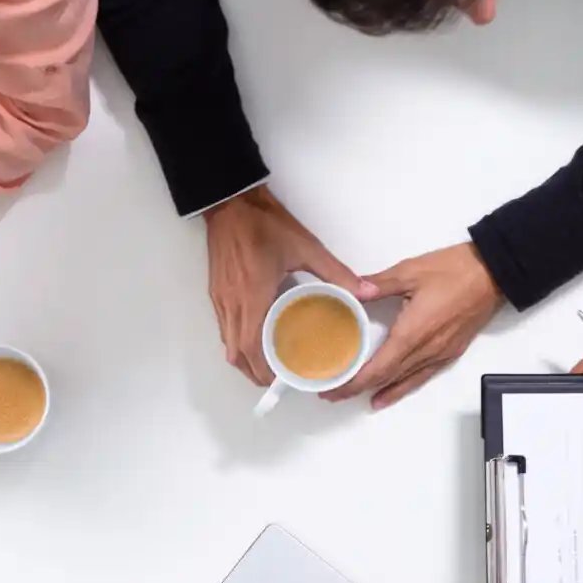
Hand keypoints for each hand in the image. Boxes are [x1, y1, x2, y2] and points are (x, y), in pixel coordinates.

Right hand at [203, 187, 362, 385]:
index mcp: (253, 296)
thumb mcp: (305, 247)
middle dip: (254, 371)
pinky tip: (254, 336)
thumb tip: (366, 290)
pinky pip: (223, 326)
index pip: (252, 347)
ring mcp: (220, 297)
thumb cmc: (263, 223)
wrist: (230, 201)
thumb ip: (336, 273)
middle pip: (236, 352)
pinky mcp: (216, 290)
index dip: (264, 370)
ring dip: (244, 358)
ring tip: (267, 364)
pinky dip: (236, 340)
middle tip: (277, 379)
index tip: (281, 381)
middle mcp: (233, 302)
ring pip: (227, 342)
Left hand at [331, 241, 501, 407]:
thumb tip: (353, 290)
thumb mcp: (410, 271)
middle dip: (360, 389)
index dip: (354, 382)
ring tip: (362, 400)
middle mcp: (427, 349)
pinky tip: (395, 390)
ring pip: (406, 380)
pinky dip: (405, 386)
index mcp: (413, 332)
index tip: (335, 388)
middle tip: (336, 394)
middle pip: (388, 378)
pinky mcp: (451, 351)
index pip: (378, 367)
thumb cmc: (456, 270)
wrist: (494, 273)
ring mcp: (441, 353)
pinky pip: (424, 375)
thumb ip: (379, 284)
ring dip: (383, 391)